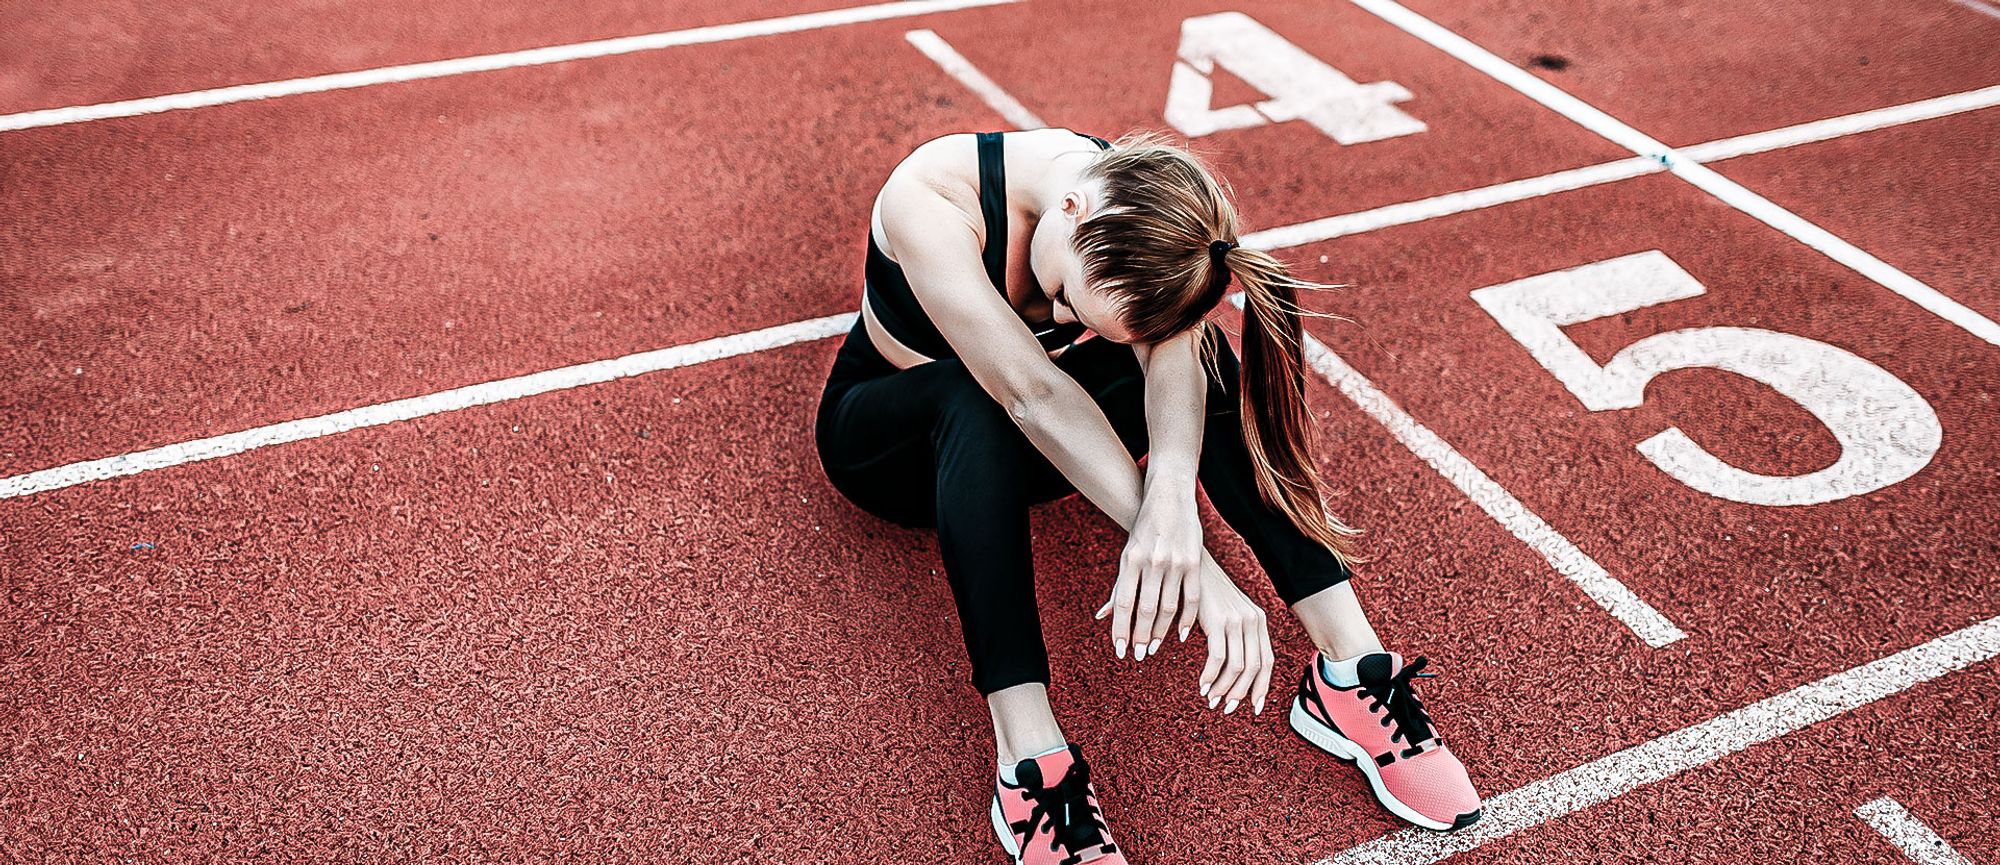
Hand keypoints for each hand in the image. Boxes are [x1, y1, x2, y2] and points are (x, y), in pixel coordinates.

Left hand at [1095, 489, 1203, 660]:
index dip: (1121, 629)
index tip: (1120, 650)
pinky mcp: (1194, 562)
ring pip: (1168, 607)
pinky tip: (1183, 636)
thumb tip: (1102, 616)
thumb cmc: (1143, 530)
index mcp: (1131, 560)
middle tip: (1138, 656)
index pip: (1124, 603)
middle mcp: (1152, 562)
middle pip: (1145, 609)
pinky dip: (1188, 619)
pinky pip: (1192, 598)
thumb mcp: (1127, 554)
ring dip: (1160, 632)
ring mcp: (1175, 562)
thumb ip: (1119, 586)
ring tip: (1153, 648)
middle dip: (1140, 636)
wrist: (1169, 498)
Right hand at [1193, 561, 1272, 714]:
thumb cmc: (1208, 592)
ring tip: (1211, 699)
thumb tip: (1234, 668)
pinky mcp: (1219, 620)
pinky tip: (1202, 684)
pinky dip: (1211, 675)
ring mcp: (1238, 621)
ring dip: (1224, 688)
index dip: (1262, 687)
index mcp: (1259, 621)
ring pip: (1238, 667)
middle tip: (1226, 708)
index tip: (1254, 707)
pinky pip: (1219, 657)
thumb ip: (1236, 636)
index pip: (1267, 662)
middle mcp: (1253, 621)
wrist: (1195, 565)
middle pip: (1255, 669)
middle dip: (1241, 693)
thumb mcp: (1228, 613)